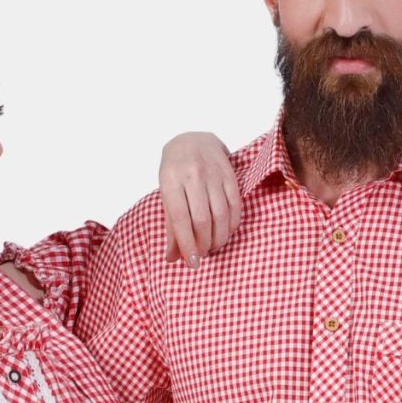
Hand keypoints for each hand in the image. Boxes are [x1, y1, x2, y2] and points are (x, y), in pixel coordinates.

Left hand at [159, 132, 241, 261]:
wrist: (192, 140)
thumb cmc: (174, 172)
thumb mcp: (166, 195)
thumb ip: (171, 226)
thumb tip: (173, 258)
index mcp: (171, 180)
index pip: (179, 218)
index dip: (187, 244)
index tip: (192, 262)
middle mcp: (192, 175)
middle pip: (202, 219)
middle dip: (204, 244)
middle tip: (202, 254)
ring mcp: (213, 174)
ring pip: (220, 214)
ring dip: (218, 238)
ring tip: (213, 246)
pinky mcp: (229, 175)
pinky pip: (234, 206)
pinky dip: (231, 225)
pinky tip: (225, 232)